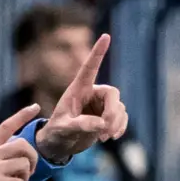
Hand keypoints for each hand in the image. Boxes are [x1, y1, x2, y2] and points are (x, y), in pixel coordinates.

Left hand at [32, 34, 129, 164]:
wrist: (60, 144)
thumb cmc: (57, 132)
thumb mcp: (64, 128)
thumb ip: (80, 124)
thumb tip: (102, 124)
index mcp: (79, 89)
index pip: (90, 67)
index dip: (98, 52)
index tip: (106, 36)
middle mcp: (93, 93)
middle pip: (113, 94)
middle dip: (112, 113)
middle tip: (105, 129)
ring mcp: (102, 105)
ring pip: (120, 108)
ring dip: (116, 123)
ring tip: (103, 137)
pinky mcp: (108, 117)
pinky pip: (123, 117)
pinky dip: (120, 127)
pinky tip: (112, 137)